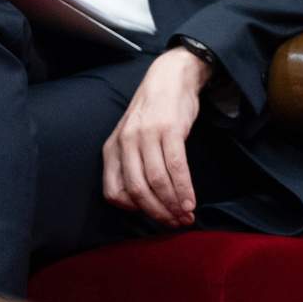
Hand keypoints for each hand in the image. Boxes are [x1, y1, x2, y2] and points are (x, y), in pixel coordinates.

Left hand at [101, 48, 210, 227]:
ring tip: (186, 215)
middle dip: (157, 212)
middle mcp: (125, 143)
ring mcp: (146, 135)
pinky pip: (175, 167)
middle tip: (175, 223)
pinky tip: (191, 201)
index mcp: (111, 149)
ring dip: (173, 204)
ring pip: (157, 181)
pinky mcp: (169, 129)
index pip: (114, 192)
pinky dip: (184, 188)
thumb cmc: (152, 114)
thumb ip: (131, 166)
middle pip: (137, 190)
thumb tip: (143, 202)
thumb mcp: (131, 139)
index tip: (154, 217)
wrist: (169, 78)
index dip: (135, 210)